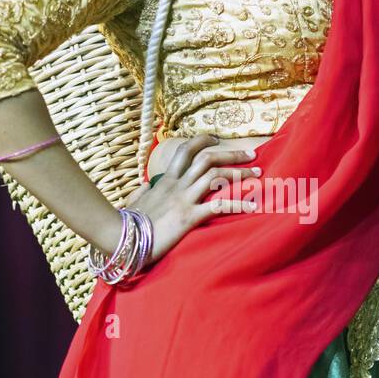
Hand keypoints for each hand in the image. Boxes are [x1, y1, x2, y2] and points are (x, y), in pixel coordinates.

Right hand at [116, 134, 261, 267]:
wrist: (120, 237)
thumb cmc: (128, 223)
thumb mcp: (136, 201)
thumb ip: (143, 191)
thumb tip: (144, 187)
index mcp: (165, 180)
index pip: (186, 151)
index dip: (203, 141)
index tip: (218, 140)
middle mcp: (176, 185)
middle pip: (207, 158)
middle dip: (232, 154)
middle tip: (252, 154)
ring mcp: (183, 199)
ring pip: (215, 176)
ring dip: (240, 173)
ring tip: (258, 175)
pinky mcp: (188, 217)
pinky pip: (218, 206)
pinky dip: (238, 204)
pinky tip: (252, 206)